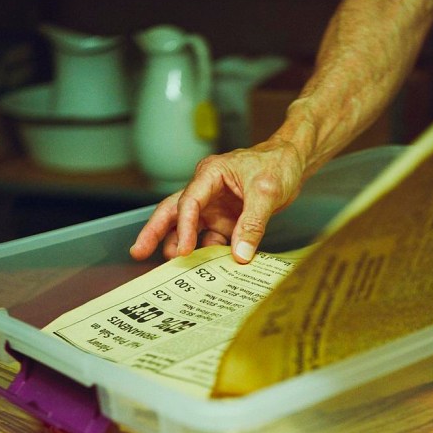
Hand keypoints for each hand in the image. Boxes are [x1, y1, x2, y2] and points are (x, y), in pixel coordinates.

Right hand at [130, 140, 305, 263]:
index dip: (184, 227)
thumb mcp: (266, 192)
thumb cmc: (278, 164)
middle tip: (138, 252)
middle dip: (154, 232)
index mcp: (210, 174)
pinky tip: (204, 270)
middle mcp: (207, 190)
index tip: (184, 251)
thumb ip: (252, 224)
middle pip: (173, 211)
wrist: (294, 162)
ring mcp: (216, 207)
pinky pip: (213, 238)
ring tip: (170, 268)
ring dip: (181, 246)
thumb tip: (240, 255)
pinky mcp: (227, 220)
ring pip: (190, 228)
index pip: (189, 202)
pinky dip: (209, 253)